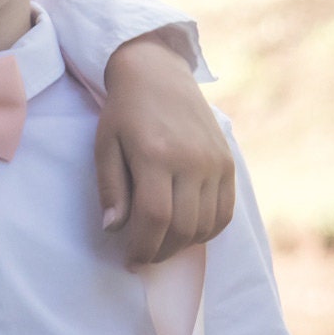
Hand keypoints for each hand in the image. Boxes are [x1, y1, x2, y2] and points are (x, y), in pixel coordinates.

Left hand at [96, 35, 236, 266]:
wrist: (158, 74)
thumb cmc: (124, 112)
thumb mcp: (105, 146)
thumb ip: (111, 189)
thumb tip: (113, 229)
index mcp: (156, 155)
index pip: (155, 217)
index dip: (143, 247)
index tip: (130, 260)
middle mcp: (191, 160)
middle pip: (183, 226)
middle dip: (161, 252)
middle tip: (144, 258)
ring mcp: (215, 162)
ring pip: (206, 224)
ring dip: (183, 245)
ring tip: (162, 246)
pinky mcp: (228, 162)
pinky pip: (225, 212)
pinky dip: (208, 231)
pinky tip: (187, 233)